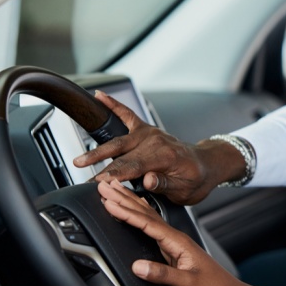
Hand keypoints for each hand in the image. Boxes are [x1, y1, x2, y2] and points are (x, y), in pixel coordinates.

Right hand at [74, 91, 243, 204]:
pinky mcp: (147, 129)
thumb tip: (148, 180)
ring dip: (98, 151)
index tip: (98, 183)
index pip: (133, 167)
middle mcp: (156, 142)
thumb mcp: (185, 189)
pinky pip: (127, 114)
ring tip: (79, 160)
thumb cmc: (196, 179)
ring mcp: (150, 134)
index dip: (114, 176)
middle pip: (122, 156)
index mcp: (165, 157)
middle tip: (84, 178)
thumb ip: (165, 184)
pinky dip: (114, 104)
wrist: (206, 164)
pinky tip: (99, 96)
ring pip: (119, 141)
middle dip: (101, 167)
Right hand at [98, 179, 259, 285]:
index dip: (127, 212)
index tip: (109, 202)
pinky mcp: (172, 246)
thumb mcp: (188, 282)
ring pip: (147, 216)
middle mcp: (175, 237)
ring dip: (129, 201)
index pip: (147, 223)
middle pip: (145, 213)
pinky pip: (150, 225)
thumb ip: (164, 274)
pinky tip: (133, 207)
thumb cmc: (212, 285)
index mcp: (178, 241)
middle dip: (123, 198)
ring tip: (113, 189)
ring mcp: (173, 240)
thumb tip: (138, 266)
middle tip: (104, 184)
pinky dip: (138, 213)